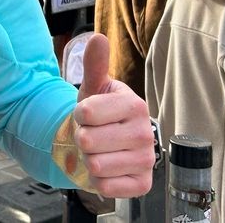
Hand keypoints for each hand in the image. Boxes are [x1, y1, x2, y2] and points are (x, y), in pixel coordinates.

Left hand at [73, 33, 154, 197]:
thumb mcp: (95, 88)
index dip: (78, 115)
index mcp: (135, 105)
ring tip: (100, 151)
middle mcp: (146, 132)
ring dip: (89, 160)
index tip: (87, 114)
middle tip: (93, 136)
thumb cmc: (100, 113)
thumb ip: (95, 65)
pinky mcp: (143, 184)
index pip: (85, 113)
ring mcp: (147, 160)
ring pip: (95, 165)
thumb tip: (98, 38)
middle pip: (88, 141)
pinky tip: (108, 169)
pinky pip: (106, 187)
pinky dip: (99, 181)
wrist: (109, 143)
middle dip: (83, 140)